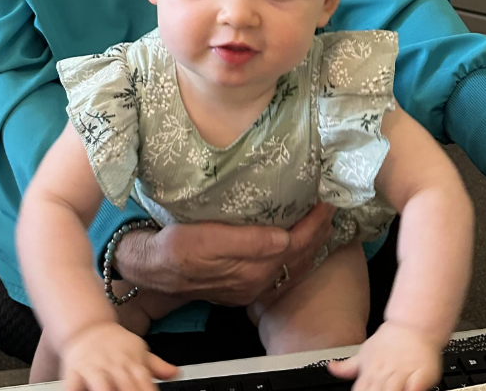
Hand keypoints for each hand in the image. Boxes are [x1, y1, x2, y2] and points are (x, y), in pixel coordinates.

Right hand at [61, 321, 176, 390]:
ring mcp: (93, 368)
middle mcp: (113, 364)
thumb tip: (176, 373)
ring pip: (102, 385)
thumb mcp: (137, 351)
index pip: (143, 380)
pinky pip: (73, 386)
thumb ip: (156, 366)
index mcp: (130, 360)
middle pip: (126, 384)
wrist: (87, 327)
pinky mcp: (73, 372)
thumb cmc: (115, 345)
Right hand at [113, 202, 335, 304]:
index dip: (315, 223)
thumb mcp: (204, 240)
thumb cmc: (175, 248)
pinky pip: (282, 272)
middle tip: (333, 205)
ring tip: (324, 222)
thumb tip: (283, 239)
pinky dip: (298, 256)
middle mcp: (256, 281)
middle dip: (320, 231)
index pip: (296, 245)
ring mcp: (250, 286)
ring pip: (294, 266)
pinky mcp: (242, 284)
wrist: (152, 268)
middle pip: (300, 257)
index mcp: (251, 270)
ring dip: (313, 244)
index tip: (328, 199)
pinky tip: (299, 245)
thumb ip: (246, 243)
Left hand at [329, 321, 440, 390]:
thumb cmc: (388, 343)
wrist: (411, 325)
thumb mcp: (364, 353)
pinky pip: (417, 386)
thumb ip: (348, 366)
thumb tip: (330, 368)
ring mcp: (403, 372)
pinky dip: (412, 390)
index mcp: (370, 371)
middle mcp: (385, 373)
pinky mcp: (422, 373)